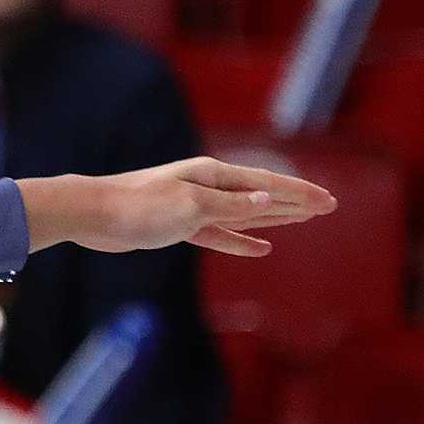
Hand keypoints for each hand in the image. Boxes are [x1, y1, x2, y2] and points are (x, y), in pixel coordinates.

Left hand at [18, 157, 334, 258]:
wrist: (93, 214)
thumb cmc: (140, 206)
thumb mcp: (192, 206)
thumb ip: (231, 206)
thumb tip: (270, 201)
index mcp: (213, 175)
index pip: (268, 185)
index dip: (300, 194)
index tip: (330, 201)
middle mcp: (207, 186)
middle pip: (262, 196)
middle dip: (296, 202)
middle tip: (329, 206)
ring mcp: (194, 206)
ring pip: (245, 214)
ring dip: (275, 218)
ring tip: (304, 219)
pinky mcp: (179, 226)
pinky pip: (221, 234)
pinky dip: (241, 240)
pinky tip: (261, 248)